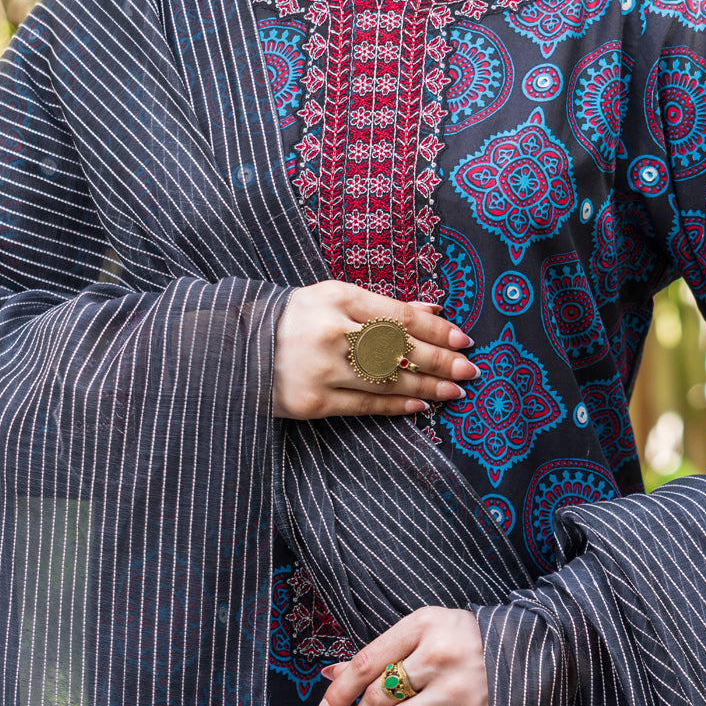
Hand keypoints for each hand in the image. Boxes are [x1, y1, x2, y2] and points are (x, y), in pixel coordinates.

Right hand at [273, 280, 477, 420]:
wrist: (236, 348)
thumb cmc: (295, 319)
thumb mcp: (334, 298)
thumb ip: (384, 305)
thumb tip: (434, 308)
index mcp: (340, 298)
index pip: (402, 316)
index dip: (438, 330)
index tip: (463, 339)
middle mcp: (334, 332)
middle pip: (401, 349)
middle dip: (441, 361)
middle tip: (469, 370)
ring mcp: (324, 369)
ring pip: (389, 381)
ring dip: (427, 387)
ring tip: (454, 392)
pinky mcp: (314, 401)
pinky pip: (366, 405)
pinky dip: (397, 406)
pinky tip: (422, 406)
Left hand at [313, 607, 488, 705]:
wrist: (530, 650)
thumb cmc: (465, 638)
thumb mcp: (424, 631)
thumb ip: (380, 652)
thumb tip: (330, 673)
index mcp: (420, 626)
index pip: (365, 664)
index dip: (337, 694)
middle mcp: (436, 656)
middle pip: (378, 697)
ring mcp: (455, 689)